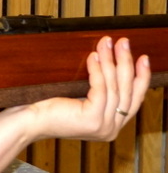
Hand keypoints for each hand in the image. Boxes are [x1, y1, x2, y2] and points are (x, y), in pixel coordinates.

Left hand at [22, 36, 150, 141]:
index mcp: (111, 127)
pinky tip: (93, 56)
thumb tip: (114, 65)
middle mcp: (111, 129)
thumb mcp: (82, 103)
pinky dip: (98, 70)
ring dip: (111, 61)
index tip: (142, 58)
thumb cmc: (50, 110)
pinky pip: (100, 88)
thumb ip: (101, 94)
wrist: (29, 122)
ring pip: (114, 86)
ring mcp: (103, 126)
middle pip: (127, 91)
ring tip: (107, 43)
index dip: (141, 77)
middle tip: (123, 42)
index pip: (134, 100)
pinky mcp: (92, 119)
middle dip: (127, 63)